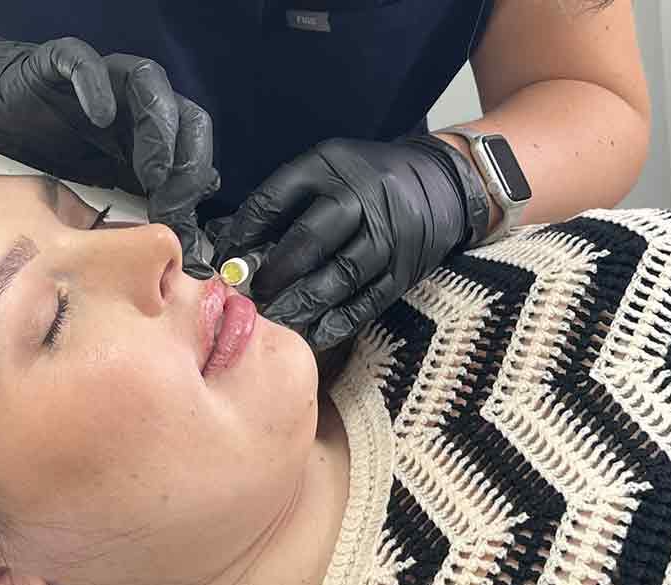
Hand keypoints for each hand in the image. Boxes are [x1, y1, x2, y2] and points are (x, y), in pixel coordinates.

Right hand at [0, 12, 218, 276]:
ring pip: (149, 82)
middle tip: (170, 199)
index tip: (180, 227)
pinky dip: (96, 85)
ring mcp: (101, 80)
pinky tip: (98, 117)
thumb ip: (140, 205)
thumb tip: (188, 238)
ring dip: (158, 127)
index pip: (194, 148)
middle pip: (185, 115)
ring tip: (151, 171)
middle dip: (187, 160)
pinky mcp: (59, 62)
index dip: (195, 184)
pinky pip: (84, 63)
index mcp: (148, 134)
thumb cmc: (43, 152)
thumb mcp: (99, 190)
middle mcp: (133, 104)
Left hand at [212, 136, 489, 349]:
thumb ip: (285, 202)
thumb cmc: (367, 180)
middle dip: (275, 272)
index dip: (246, 232)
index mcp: (331, 166)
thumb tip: (232, 244)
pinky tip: (314, 333)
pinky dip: (339, 320)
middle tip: (251, 295)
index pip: (277, 198)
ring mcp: (388, 234)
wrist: (443, 183)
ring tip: (275, 320)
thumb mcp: (327, 170)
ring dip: (302, 302)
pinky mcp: (405, 268)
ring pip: (340, 274)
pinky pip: (369, 300)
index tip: (228, 259)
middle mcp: (362, 197)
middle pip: (310, 237)